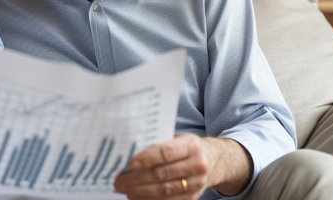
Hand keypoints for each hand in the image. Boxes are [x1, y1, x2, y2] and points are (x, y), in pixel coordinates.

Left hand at [113, 134, 250, 198]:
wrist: (213, 160)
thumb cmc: (188, 147)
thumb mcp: (178, 139)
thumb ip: (159, 144)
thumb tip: (129, 153)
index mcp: (191, 145)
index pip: (166, 153)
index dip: (147, 159)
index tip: (130, 164)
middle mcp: (197, 164)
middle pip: (162, 174)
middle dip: (137, 179)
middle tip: (119, 180)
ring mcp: (197, 183)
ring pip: (164, 190)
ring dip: (140, 191)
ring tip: (124, 189)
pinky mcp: (193, 197)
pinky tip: (137, 196)